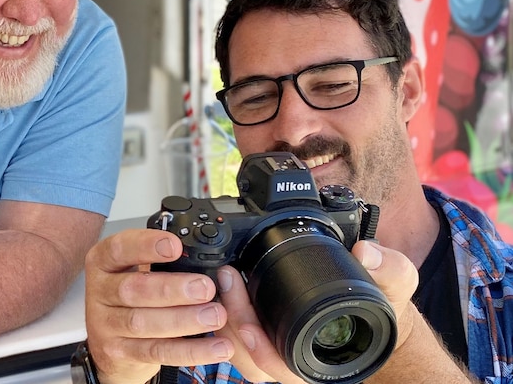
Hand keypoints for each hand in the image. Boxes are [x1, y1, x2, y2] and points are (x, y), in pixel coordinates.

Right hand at [83, 229, 233, 383]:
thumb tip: (201, 255)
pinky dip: (190, 350)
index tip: (175, 246)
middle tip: (205, 288)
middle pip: (132, 289)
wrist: (109, 343)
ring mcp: (105, 325)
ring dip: (183, 319)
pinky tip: (215, 346)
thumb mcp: (135, 270)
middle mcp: (100, 292)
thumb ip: (159, 261)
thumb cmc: (130, 297)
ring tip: (215, 315)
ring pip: (143, 323)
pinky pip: (157, 352)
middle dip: (171, 288)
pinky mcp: (120, 353)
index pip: (119, 248)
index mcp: (103, 262)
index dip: (146, 245)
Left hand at [214, 240, 419, 382]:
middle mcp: (296, 357)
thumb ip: (388, 267)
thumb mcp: (396, 280)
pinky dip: (225, 312)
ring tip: (224, 278)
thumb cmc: (384, 299)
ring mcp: (278, 345)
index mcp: (323, 357)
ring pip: (237, 348)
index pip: (283, 367)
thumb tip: (365, 252)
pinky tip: (223, 284)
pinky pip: (235, 334)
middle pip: (250, 357)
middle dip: (233, 319)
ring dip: (224, 314)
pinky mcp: (265, 329)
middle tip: (228, 278)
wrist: (377, 301)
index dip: (261, 351)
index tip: (247, 325)